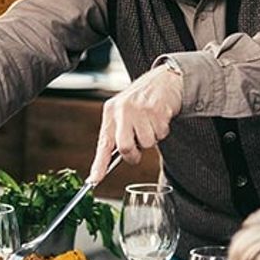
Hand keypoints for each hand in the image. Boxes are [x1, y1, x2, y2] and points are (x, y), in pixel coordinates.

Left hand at [88, 64, 182, 181]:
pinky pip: (161, 134)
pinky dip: (162, 131)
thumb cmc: (143, 99)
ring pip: (147, 143)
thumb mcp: (123, 111)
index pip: (103, 143)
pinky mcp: (157, 110)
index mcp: (111, 112)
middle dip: (134, 155)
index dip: (99, 164)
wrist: (165, 79)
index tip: (94, 180)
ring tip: (151, 123)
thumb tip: (113, 158)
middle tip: (138, 148)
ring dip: (152, 138)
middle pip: (125, 148)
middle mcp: (123, 110)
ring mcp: (140, 110)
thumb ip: (118, 131)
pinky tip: (160, 117)